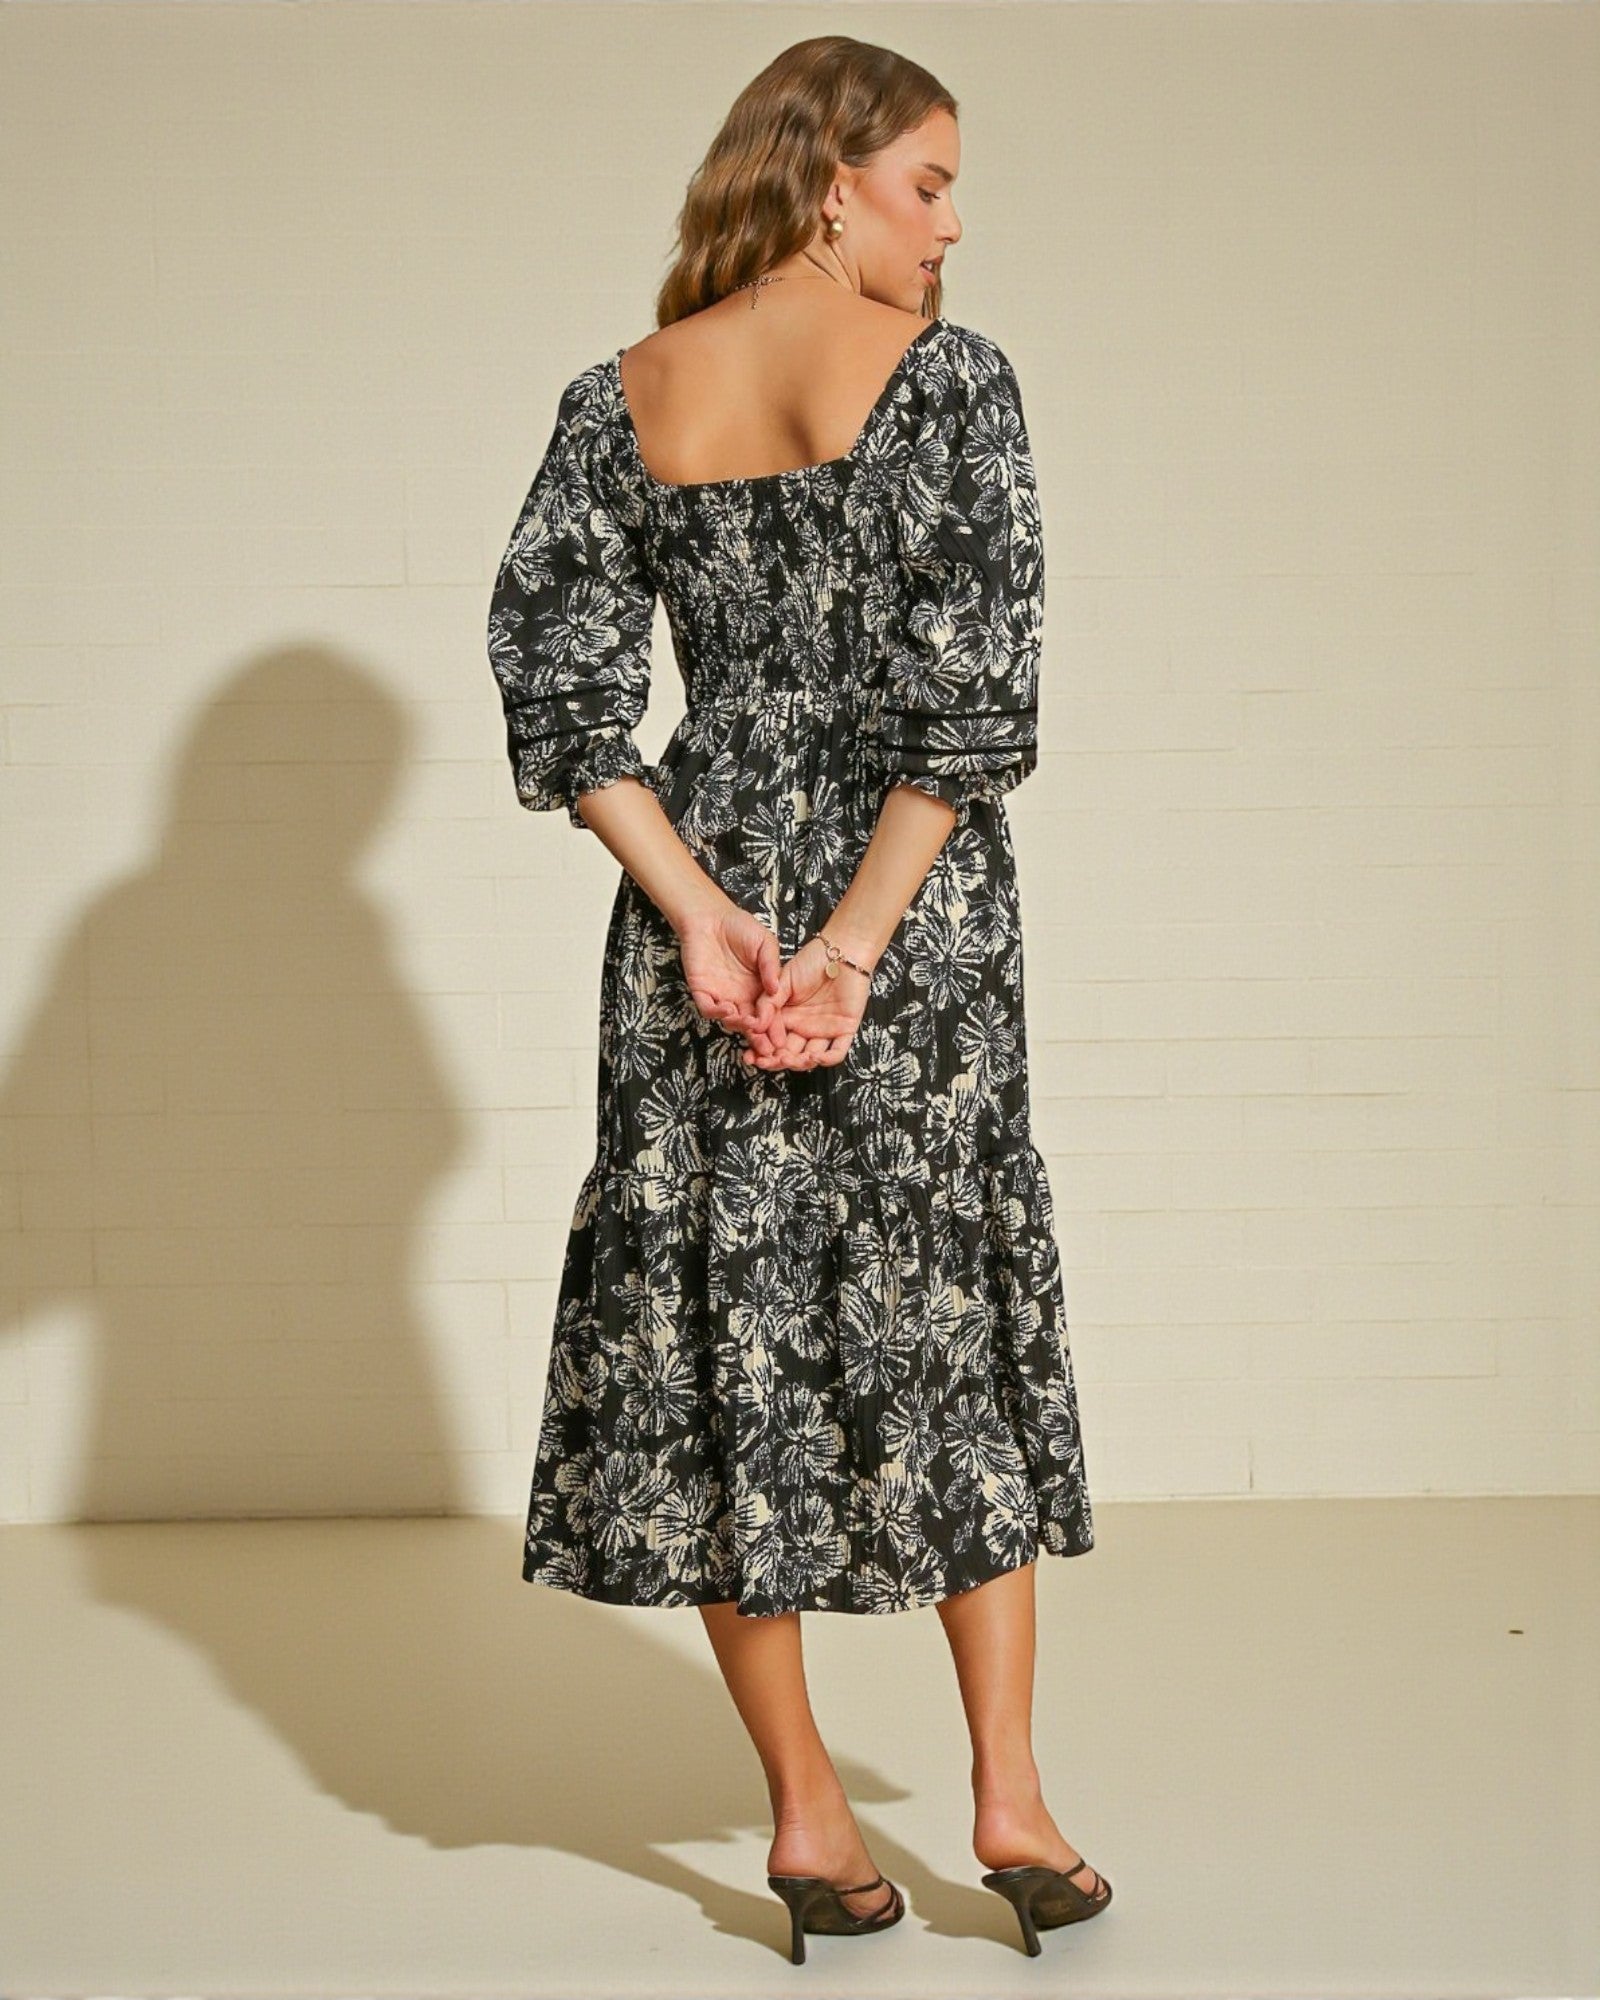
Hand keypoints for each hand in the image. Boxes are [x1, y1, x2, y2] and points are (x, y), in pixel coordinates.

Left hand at [675, 901, 784, 1042]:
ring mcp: (722, 996)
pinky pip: (708, 1009)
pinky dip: (717, 1013)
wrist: (710, 917)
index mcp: (759, 989)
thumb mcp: (765, 943)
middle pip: (751, 1024)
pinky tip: (728, 1009)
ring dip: (740, 1026)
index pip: (769, 1013)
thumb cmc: (740, 927)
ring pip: (731, 1021)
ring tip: (750, 1025)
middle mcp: (742, 997)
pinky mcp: (703, 992)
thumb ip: (771, 965)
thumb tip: (776, 989)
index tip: (782, 1038)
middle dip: (759, 1037)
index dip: (775, 1026)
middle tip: (767, 1047)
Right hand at [737, 935, 873, 1071]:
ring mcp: (824, 1029)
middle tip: (767, 1061)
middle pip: (789, 1053)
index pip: (772, 1040)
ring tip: (788, 1058)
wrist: (841, 951)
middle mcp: (804, 1026)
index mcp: (788, 1016)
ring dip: (798, 1063)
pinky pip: (836, 1052)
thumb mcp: (783, 980)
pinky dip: (826, 1059)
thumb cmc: (812, 960)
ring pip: (810, 1057)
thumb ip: (768, 1002)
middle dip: (776, 1061)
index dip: (762, 1050)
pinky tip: (814, 1056)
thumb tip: (755, 1025)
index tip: (752, 1055)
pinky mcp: (844, 1029)